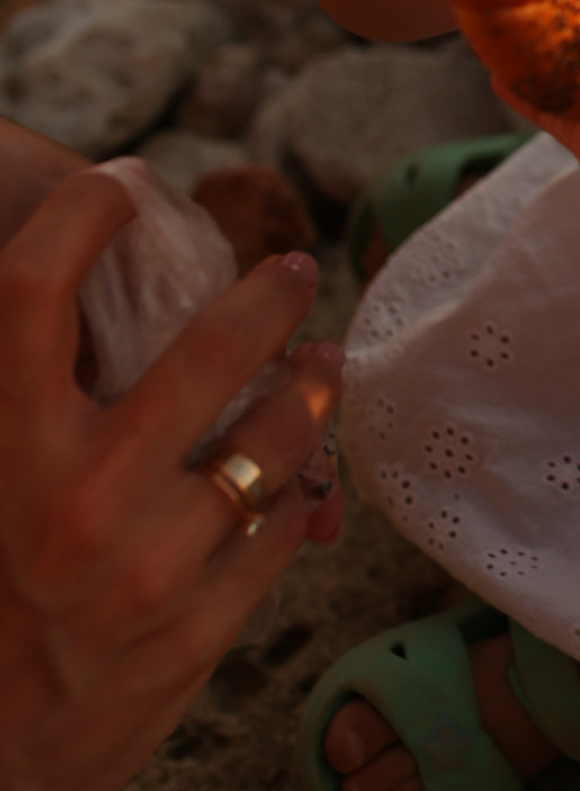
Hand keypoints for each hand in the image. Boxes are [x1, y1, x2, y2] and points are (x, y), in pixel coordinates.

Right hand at [0, 171, 342, 790]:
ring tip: (321, 365)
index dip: (82, 213)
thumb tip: (94, 290)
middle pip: (212, 344)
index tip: (123, 182)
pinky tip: (295, 479)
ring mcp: (148, 566)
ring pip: (282, 433)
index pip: (31, 293)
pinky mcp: (204, 624)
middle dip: (270, 291)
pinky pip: (289, 523)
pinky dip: (298, 494)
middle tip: (293, 268)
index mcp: (3, 450)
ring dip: (312, 387)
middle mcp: (75, 501)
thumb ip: (39, 394)